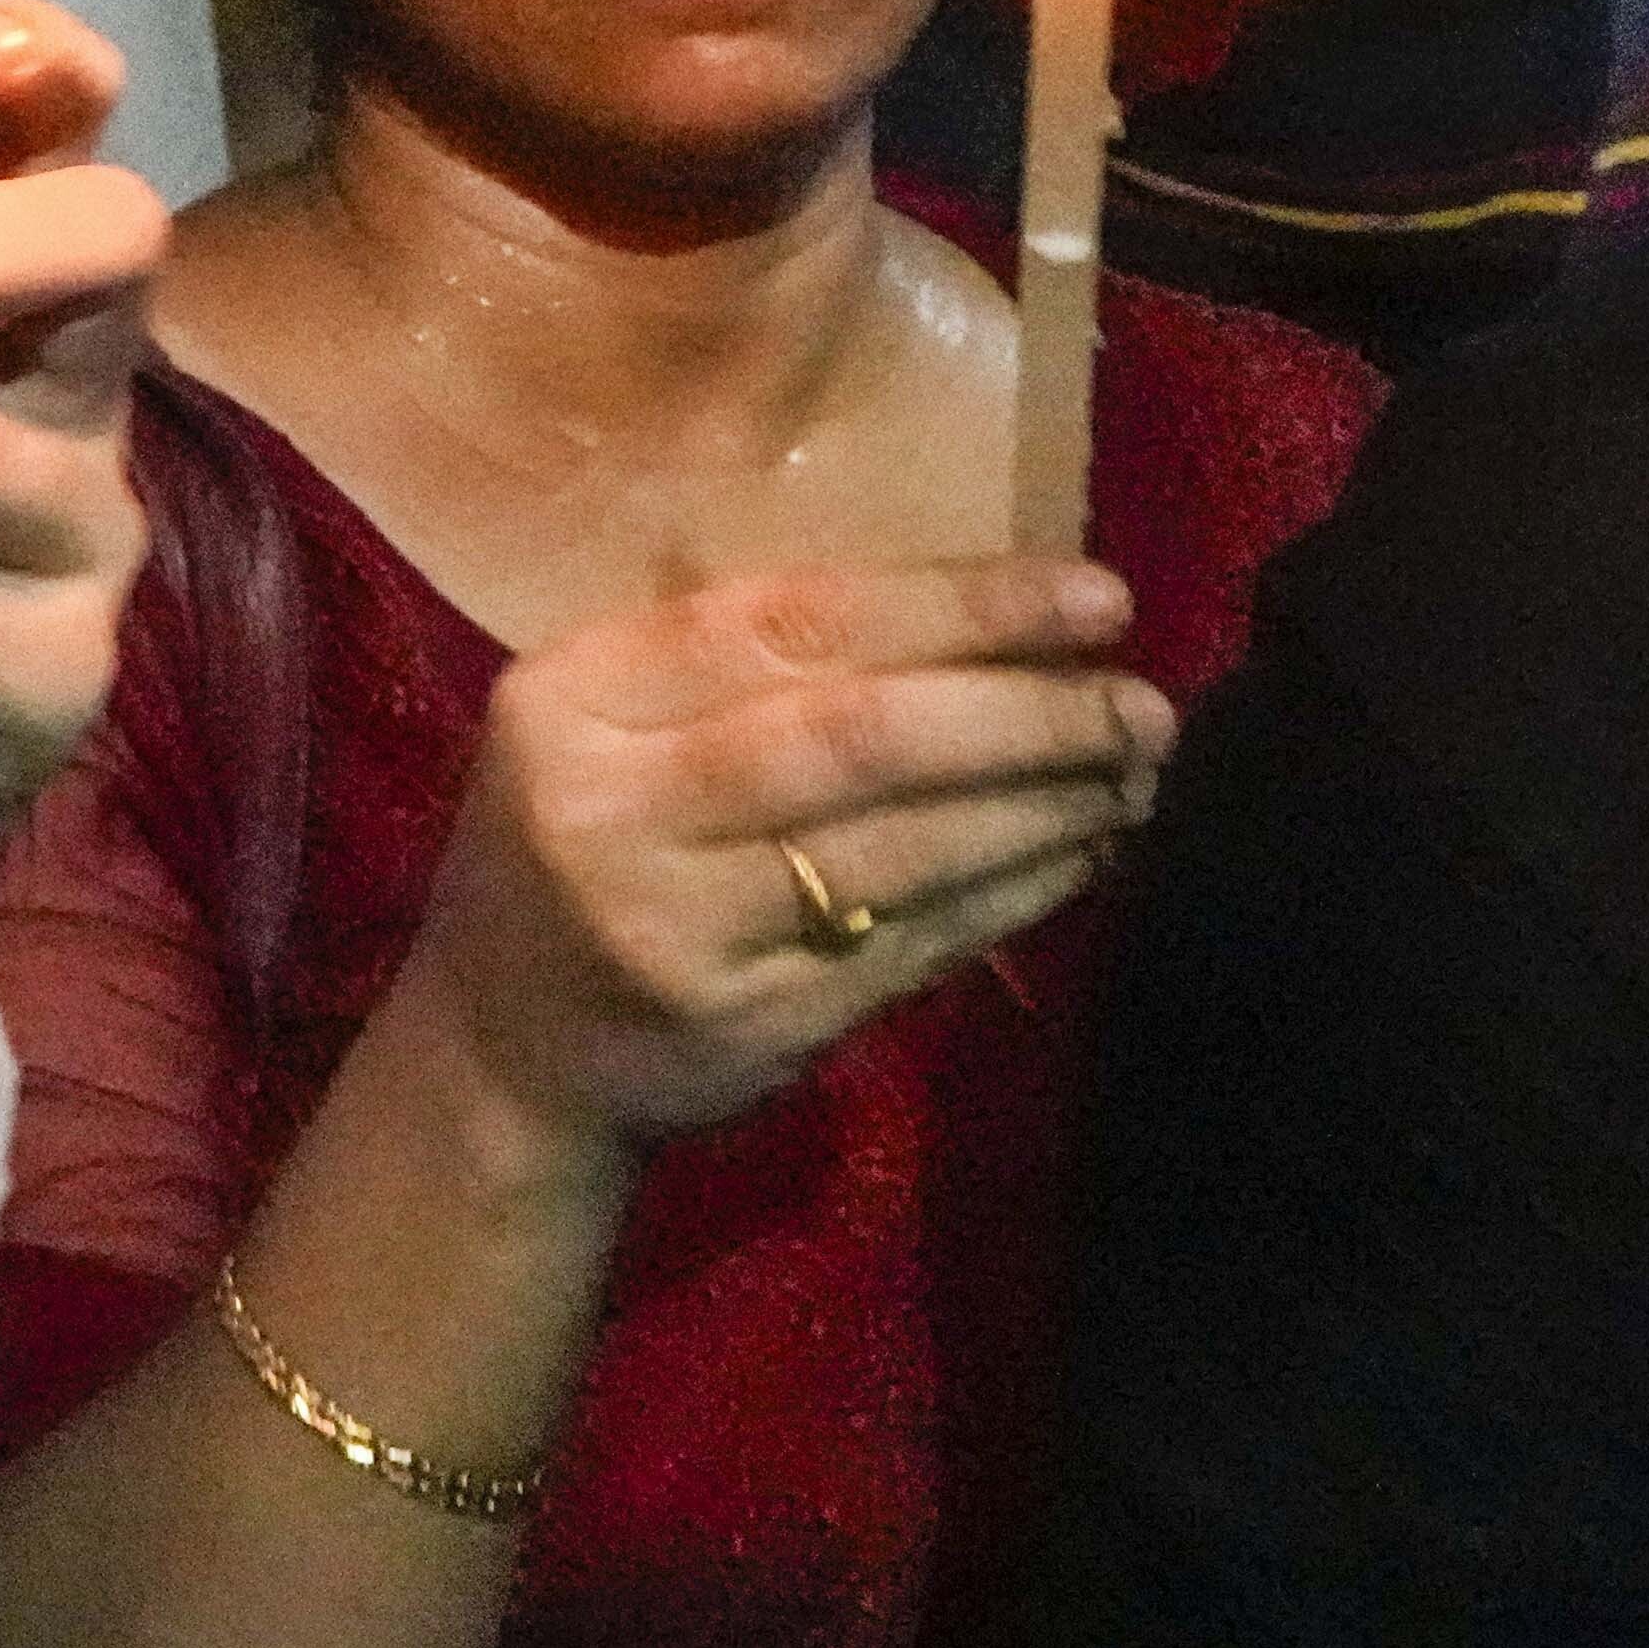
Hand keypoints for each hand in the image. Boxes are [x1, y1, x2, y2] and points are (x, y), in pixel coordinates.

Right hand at [393, 555, 1166, 1155]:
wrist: (502, 1052)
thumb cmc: (580, 847)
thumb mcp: (601, 729)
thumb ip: (734, 670)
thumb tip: (974, 613)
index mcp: (569, 698)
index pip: (787, 623)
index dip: (956, 604)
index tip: (1094, 595)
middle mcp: (611, 808)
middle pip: (856, 737)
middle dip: (1026, 713)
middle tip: (1145, 703)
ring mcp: (679, 927)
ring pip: (902, 848)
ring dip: (1043, 807)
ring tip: (1131, 772)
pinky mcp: (750, 1024)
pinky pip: (915, 942)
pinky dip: (1014, 893)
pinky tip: (1077, 855)